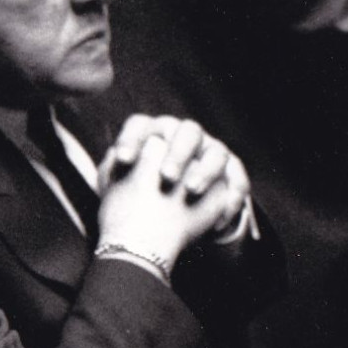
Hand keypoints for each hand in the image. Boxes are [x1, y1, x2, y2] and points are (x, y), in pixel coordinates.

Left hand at [95, 115, 250, 266]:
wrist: (163, 221)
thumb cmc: (138, 197)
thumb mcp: (120, 186)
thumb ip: (113, 173)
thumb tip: (110, 164)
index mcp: (152, 134)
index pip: (142, 125)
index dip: (132, 139)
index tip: (123, 160)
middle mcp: (183, 136)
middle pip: (187, 132)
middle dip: (178, 153)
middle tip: (167, 177)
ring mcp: (209, 150)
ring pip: (216, 152)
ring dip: (207, 170)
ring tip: (193, 192)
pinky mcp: (229, 171)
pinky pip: (237, 178)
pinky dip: (231, 197)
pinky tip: (217, 221)